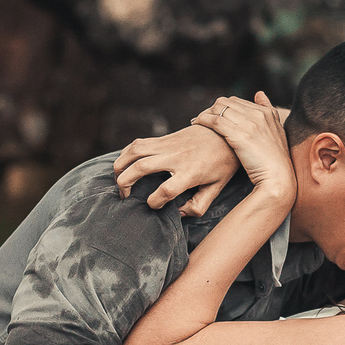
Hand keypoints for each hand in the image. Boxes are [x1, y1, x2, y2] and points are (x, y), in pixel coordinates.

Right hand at [114, 125, 239, 216]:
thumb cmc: (223, 163)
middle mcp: (176, 157)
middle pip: (141, 167)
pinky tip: (125, 164)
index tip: (153, 205)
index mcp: (191, 172)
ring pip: (134, 151)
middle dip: (126, 183)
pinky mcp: (164, 138)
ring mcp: (168, 145)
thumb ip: (198, 205)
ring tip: (118, 180)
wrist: (226, 131)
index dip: (155, 202)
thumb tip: (178, 214)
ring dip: (120, 166)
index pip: (166, 190)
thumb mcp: (217, 187)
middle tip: (125, 196)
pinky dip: (126, 153)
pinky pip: (138, 143)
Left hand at [190, 93, 294, 201]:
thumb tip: (259, 93)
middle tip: (203, 119)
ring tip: (197, 122)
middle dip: (212, 109)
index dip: (223, 108)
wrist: (278, 178)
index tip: (215, 116)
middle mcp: (258, 114)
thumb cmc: (274, 160)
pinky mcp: (239, 135)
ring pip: (219, 109)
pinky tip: (196, 124)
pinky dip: (203, 120)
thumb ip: (268, 111)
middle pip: (226, 102)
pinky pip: (215, 121)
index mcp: (267, 113)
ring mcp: (249, 124)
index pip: (237, 101)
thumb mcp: (277, 131)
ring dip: (205, 113)